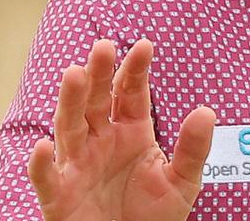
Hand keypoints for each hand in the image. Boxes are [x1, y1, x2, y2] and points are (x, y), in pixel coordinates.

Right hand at [27, 39, 214, 220]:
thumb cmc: (154, 215)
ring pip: (70, 128)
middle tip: (103, 46)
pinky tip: (44, 146)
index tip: (144, 46)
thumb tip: (207, 112)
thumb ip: (192, 148)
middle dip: (98, 74)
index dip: (135, 70)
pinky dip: (43, 164)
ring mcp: (78, 166)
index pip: (130, 93)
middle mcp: (101, 141)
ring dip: (70, 102)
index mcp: (131, 131)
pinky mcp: (60, 196)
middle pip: (96, 101)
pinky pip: (48, 178)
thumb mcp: (182, 181)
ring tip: (74, 74)